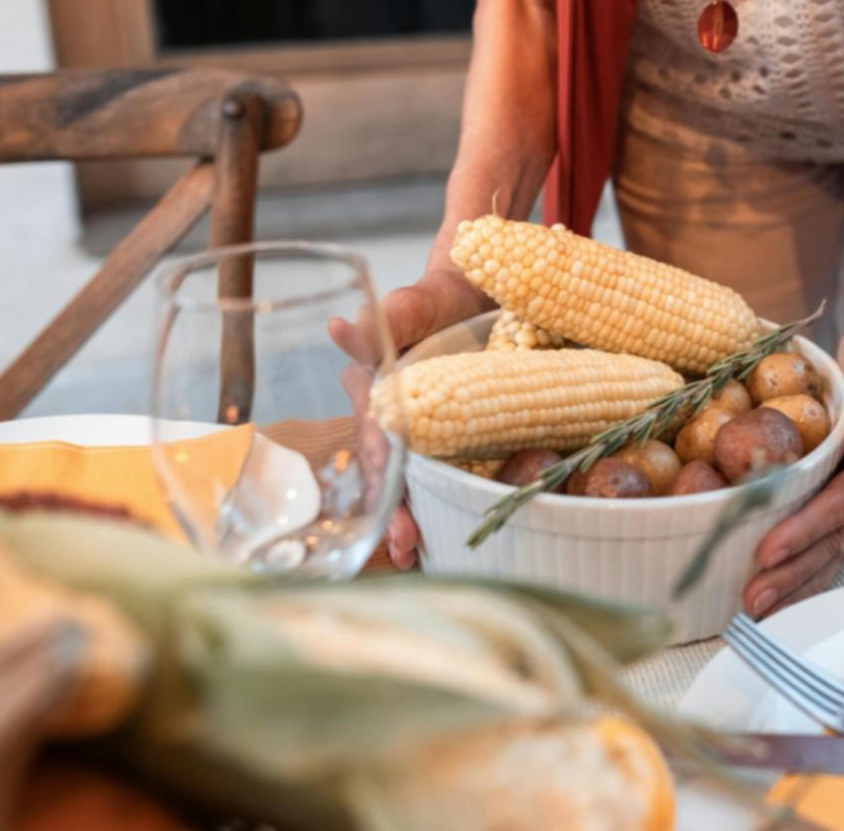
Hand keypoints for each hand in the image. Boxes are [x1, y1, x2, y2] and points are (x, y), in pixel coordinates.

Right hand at [329, 268, 487, 568]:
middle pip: (388, 465)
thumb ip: (399, 311)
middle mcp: (393, 409)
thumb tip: (344, 326)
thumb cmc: (457, 291)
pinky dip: (437, 507)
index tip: (390, 488)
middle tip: (403, 544)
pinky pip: (443, 476)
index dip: (382, 462)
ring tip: (412, 554)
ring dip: (406, 517)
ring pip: (408, 478)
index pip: (376, 427)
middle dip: (392, 506)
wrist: (500, 289)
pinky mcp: (455, 440)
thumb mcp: (432, 296)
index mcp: (380, 379)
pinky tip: (434, 543)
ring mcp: (423, 428)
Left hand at [744, 291, 843, 615]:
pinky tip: (778, 585)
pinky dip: (805, 565)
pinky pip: (830, 537)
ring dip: (798, 582)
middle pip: (837, 539)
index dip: (804, 530)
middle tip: (753, 599)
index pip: (842, 504)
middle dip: (795, 573)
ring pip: (834, 548)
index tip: (766, 552)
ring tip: (758, 609)